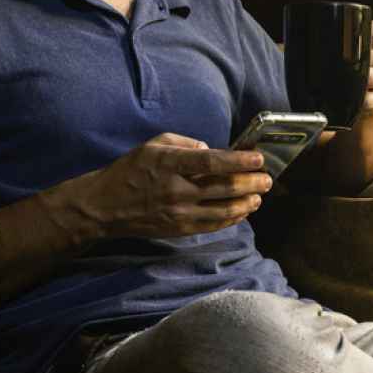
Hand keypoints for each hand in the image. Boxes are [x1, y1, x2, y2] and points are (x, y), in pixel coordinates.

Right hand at [69, 133, 273, 237]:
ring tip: (260, 195)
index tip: (259, 159)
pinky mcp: (180, 229)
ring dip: (247, 202)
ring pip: (224, 209)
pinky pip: (214, 225)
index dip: (239, 161)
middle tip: (267, 178)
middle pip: (224, 187)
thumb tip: (211, 148)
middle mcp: (176, 190)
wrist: (104, 207)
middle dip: (252, 183)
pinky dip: (233, 218)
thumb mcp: (153, 145)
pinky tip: (244, 210)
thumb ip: (185, 142)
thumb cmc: (130, 170)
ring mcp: (179, 212)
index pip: (212, 162)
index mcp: (169, 164)